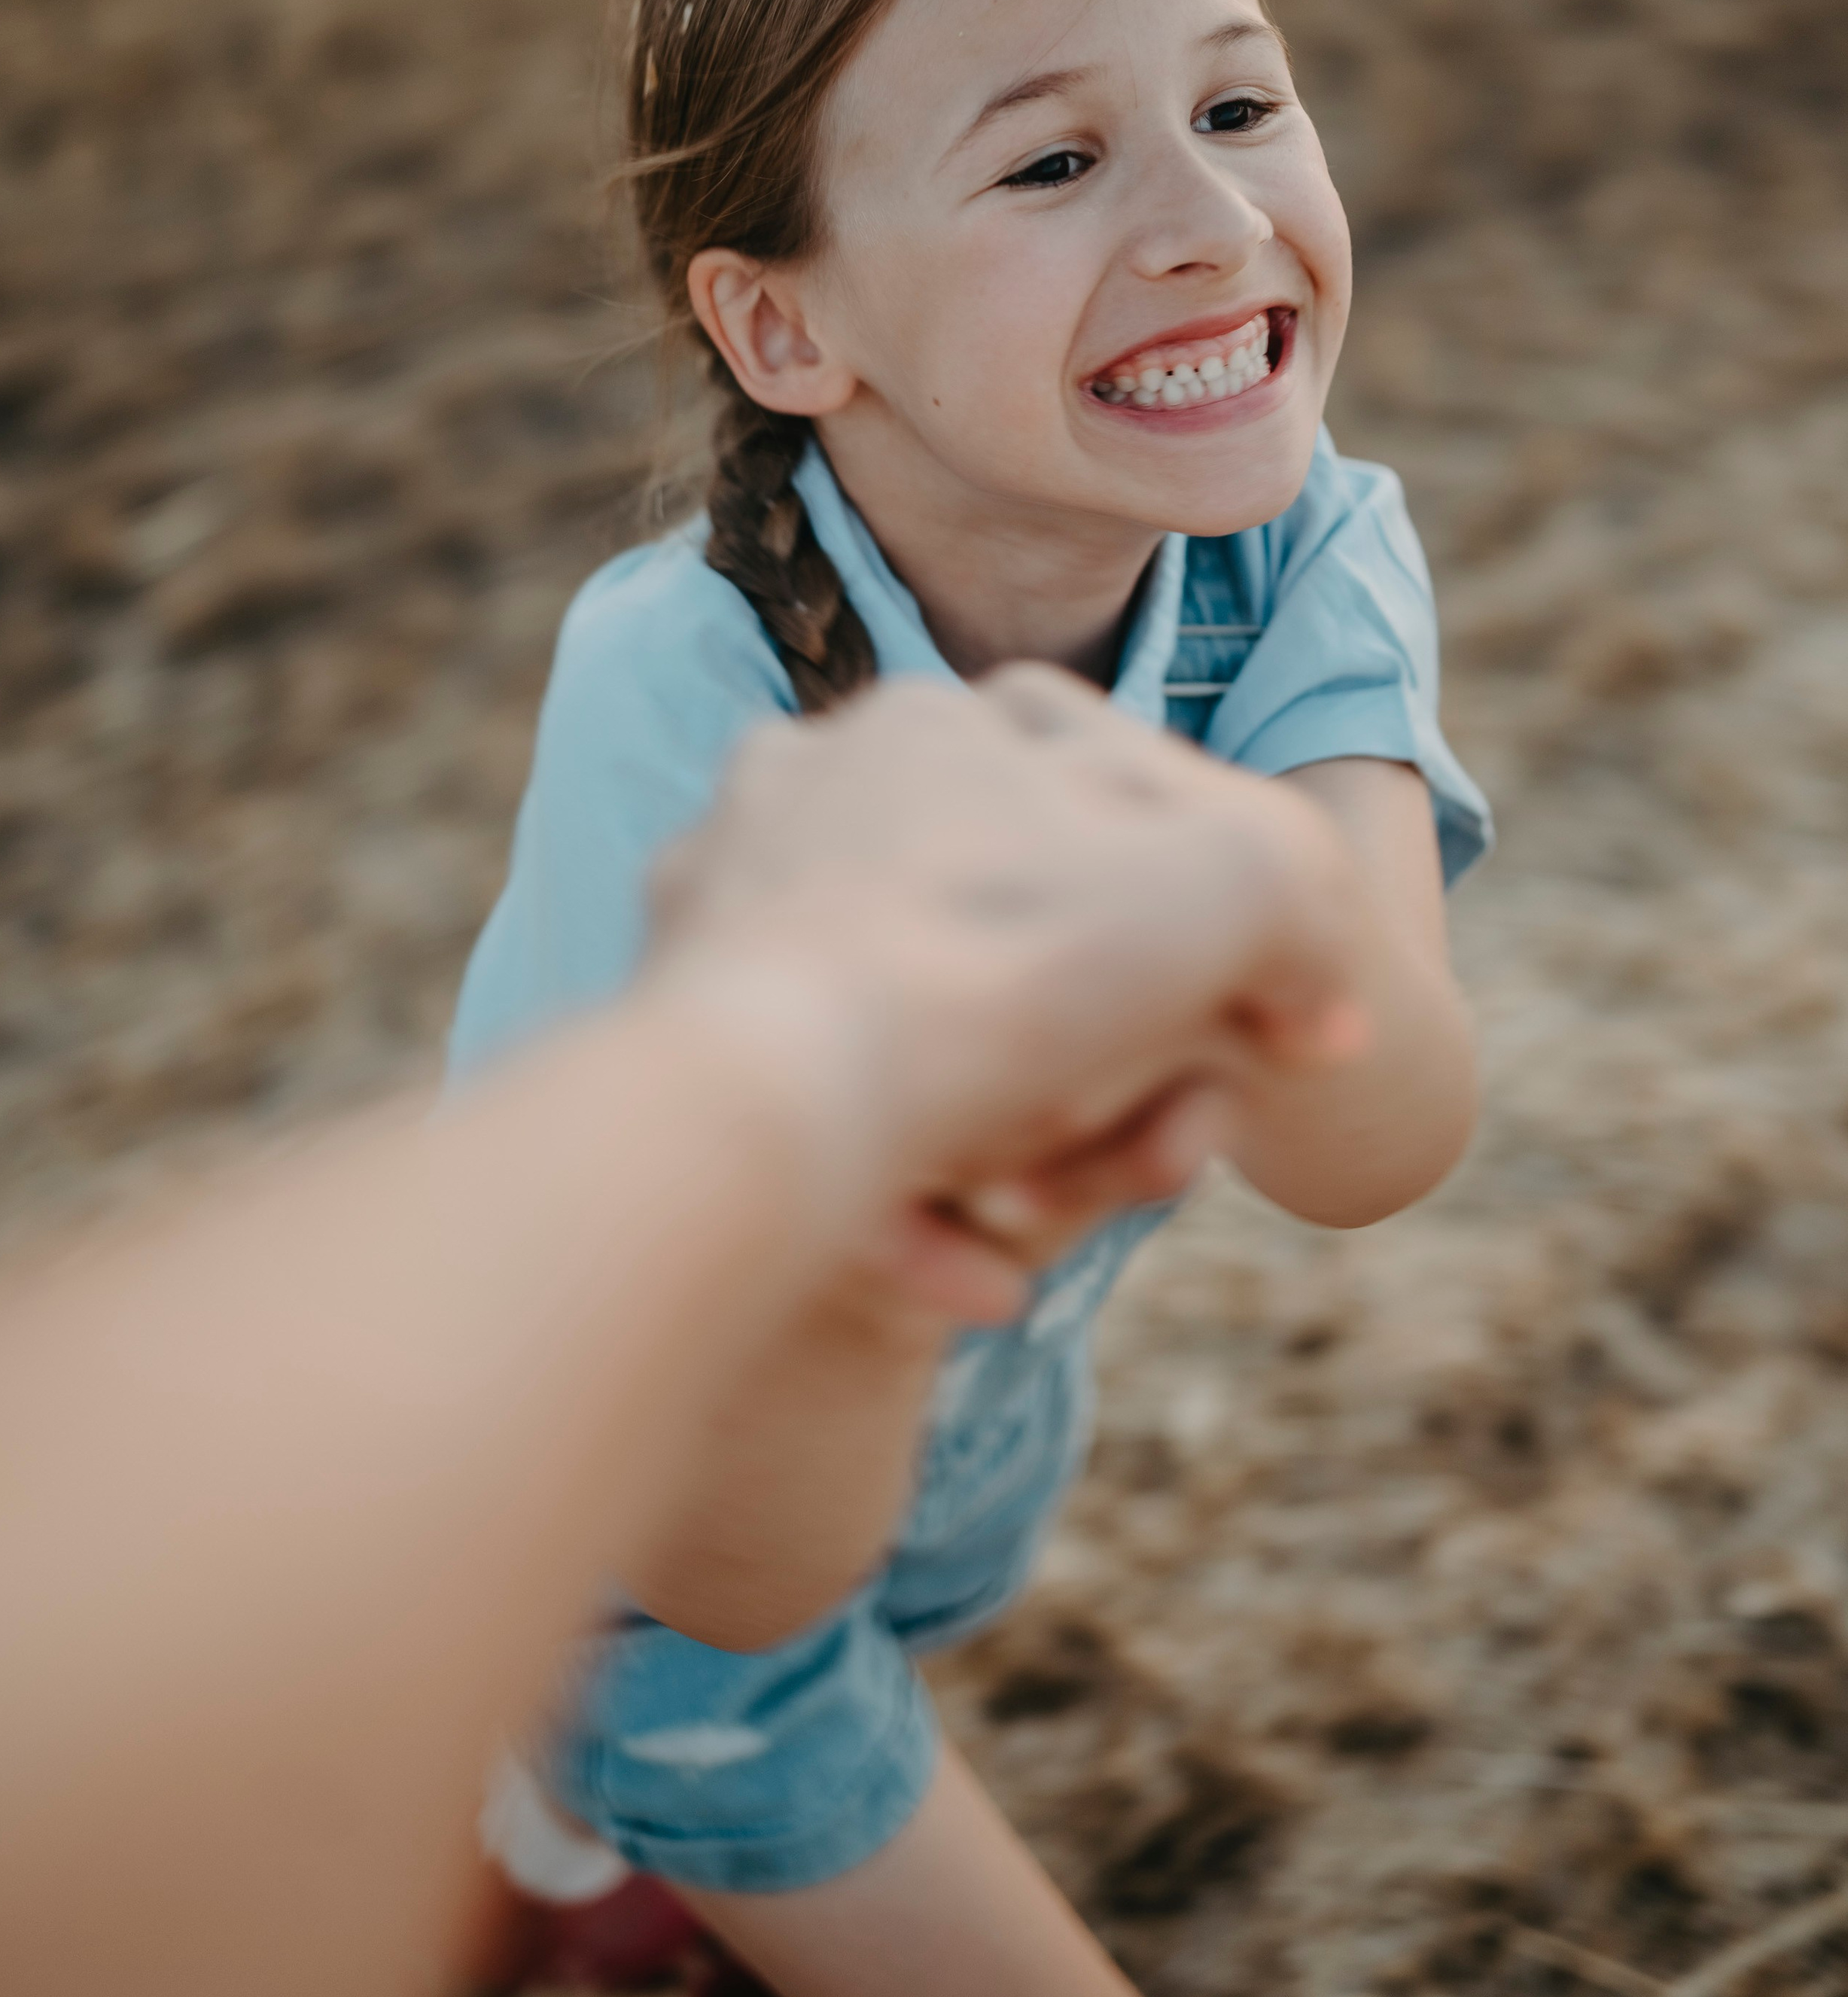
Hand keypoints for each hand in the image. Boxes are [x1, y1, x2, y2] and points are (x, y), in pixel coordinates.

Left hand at [646, 666, 1368, 1309]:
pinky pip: (826, 1117)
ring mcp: (731, 906)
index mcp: (935, 721)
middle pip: (1007, 934)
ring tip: (1041, 1223)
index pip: (1099, 792)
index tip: (1245, 1031)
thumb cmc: (1008, 963)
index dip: (1200, 916)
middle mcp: (811, 788)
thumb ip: (1306, 908)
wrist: (772, 1099)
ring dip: (1000, 1138)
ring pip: (919, 1033)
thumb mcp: (1237, 886)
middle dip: (1092, 1053)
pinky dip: (901, 1201)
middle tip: (1149, 1143)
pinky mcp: (678, 1033)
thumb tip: (1319, 1009)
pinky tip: (970, 1275)